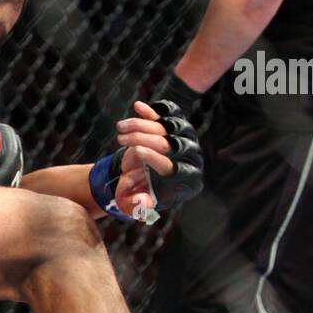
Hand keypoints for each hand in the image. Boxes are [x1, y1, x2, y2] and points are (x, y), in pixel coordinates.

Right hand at [115, 97, 203, 211]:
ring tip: (120, 129)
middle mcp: (192, 159)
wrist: (140, 178)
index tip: (136, 151)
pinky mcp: (177, 127)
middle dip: (143, 139)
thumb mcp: (136, 204)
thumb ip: (138, 206)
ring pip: (167, 127)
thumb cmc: (139, 193)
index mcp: (187, 182)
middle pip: (170, 144)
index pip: (173, 167)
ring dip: (140, 125)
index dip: (155, 158)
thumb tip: (140, 202)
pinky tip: (138, 106)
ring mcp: (187, 140)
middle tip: (121, 140)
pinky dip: (153, 111)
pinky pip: (169, 115)